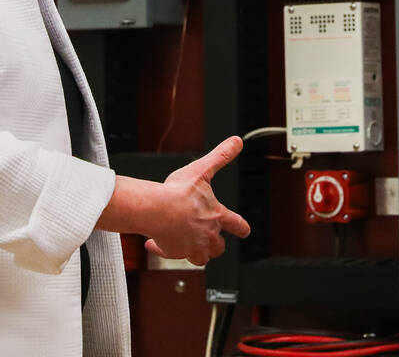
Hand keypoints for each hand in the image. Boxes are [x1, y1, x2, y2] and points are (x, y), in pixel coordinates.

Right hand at [144, 136, 250, 265]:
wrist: (158, 209)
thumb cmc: (179, 192)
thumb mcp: (202, 169)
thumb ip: (221, 156)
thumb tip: (237, 142)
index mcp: (216, 216)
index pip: (236, 224)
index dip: (241, 228)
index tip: (244, 231)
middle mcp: (207, 234)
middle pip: (218, 247)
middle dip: (215, 245)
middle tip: (210, 241)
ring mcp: (192, 246)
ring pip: (200, 257)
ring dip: (194, 252)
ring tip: (185, 245)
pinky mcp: (174, 252)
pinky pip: (170, 255)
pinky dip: (163, 249)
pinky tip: (154, 244)